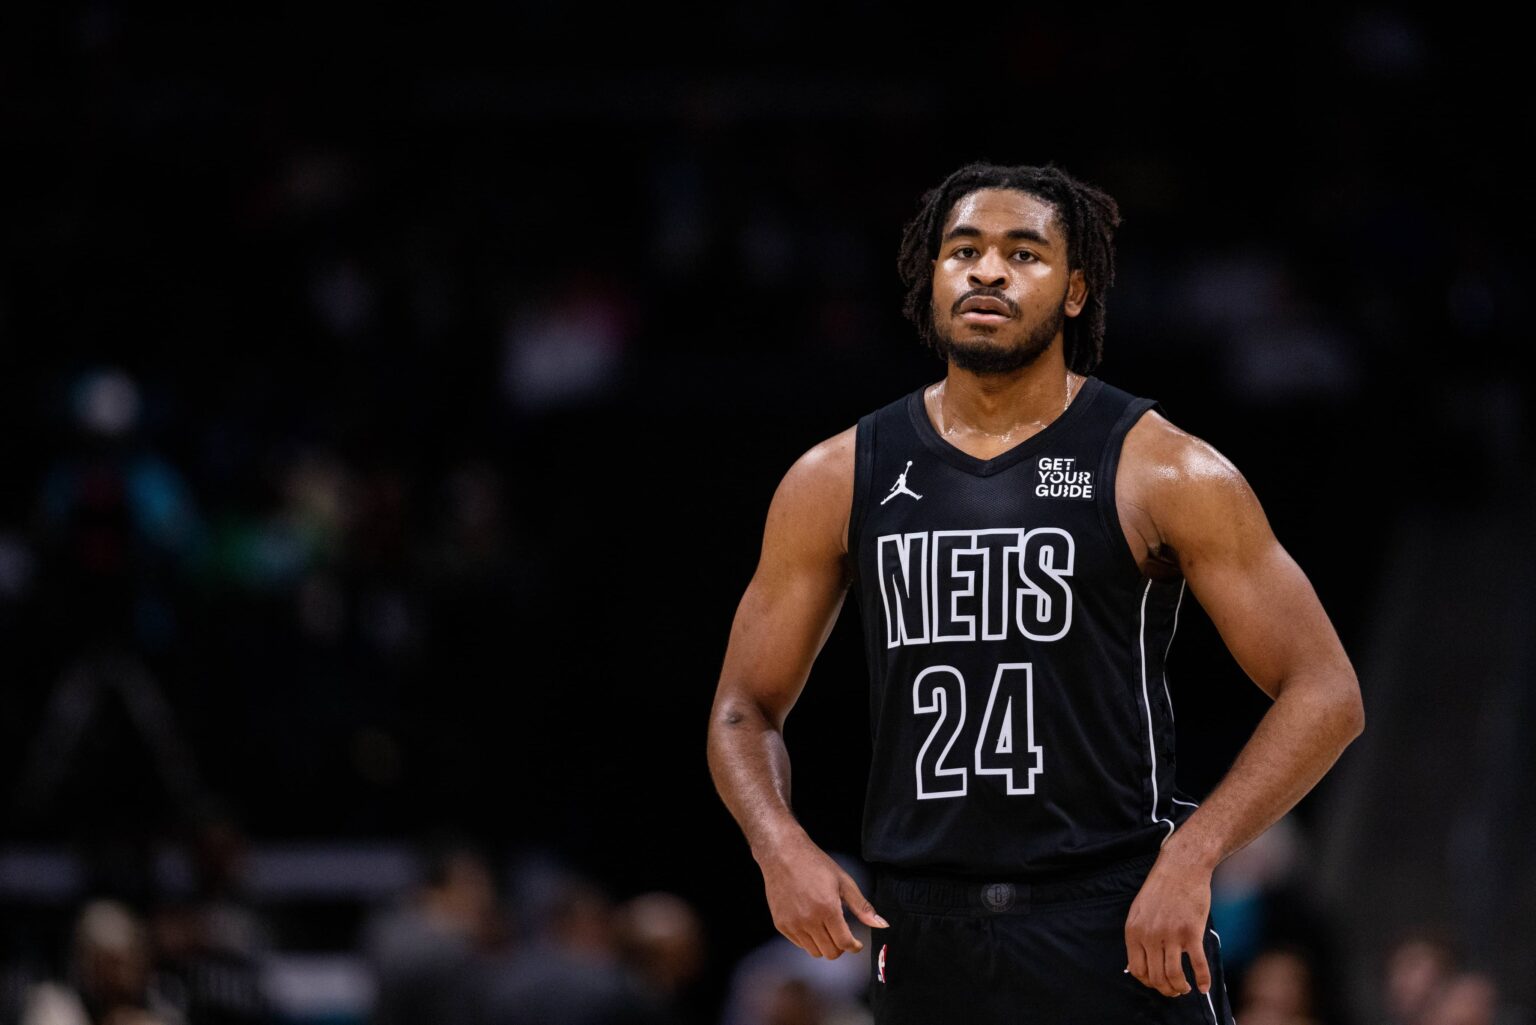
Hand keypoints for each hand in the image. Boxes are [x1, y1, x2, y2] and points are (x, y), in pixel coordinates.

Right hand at [756, 832, 887, 958]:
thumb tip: (880, 924)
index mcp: (827, 909)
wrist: (782, 854)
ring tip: (826, 927)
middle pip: (830, 953)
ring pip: (815, 952)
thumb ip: (861, 906)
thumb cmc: (814, 864)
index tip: (857, 944)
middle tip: (842, 934)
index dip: (854, 947)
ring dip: (824, 945)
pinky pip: (799, 944)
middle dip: (841, 947)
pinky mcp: (781, 925)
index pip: (844, 943)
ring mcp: (792, 924)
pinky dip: (808, 939)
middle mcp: (808, 920)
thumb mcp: (843, 881)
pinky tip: (811, 922)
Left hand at [1123, 852, 1213, 997]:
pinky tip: (1204, 987)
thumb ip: (1138, 935)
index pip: (1137, 970)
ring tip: (1186, 988)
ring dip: (1180, 988)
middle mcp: (1150, 935)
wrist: (1181, 867)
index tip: (1157, 983)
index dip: (1148, 982)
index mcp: (1134, 931)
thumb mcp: (1139, 910)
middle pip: (1156, 977)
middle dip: (1166, 990)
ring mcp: (1171, 934)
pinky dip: (1202, 980)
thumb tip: (1139, 962)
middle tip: (1175, 991)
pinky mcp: (1192, 932)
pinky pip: (1197, 965)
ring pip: (1174, 976)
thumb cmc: (1161, 888)